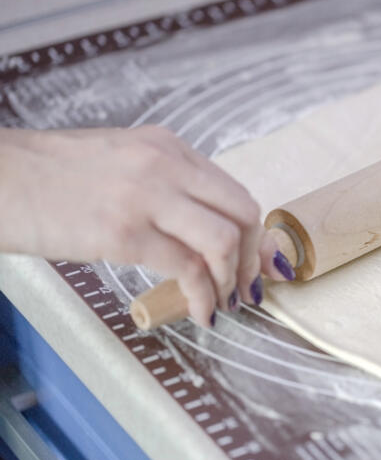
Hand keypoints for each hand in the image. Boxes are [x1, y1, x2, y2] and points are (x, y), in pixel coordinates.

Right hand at [0, 125, 274, 326]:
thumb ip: (164, 185)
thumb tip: (197, 226)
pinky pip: (187, 269)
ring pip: (224, 240)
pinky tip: (199, 312)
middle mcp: (166, 165)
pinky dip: (203, 297)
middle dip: (251, 257)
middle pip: (242, 213)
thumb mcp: (120, 164)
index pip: (233, 192)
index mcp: (167, 147)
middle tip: (243, 286)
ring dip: (231, 280)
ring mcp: (146, 197)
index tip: (252, 261)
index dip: (252, 233)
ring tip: (221, 303)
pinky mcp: (122, 233)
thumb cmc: (48, 176)